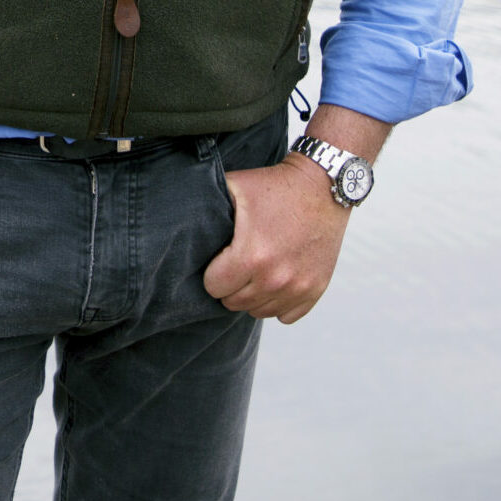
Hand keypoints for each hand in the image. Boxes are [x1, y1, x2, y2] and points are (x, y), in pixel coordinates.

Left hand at [201, 153, 349, 323]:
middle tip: (238, 262)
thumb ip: (206, 206)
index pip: (214, 287)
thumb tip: (178, 219)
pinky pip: (285, 316)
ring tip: (257, 269)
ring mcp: (298, 287)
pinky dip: (279, 302)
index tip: (221, 258)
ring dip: (254, 295)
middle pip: (234, 303)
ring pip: (259, 311)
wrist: (322, 185)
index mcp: (251, 257)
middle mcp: (275, 279)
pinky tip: (277, 279)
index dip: (213, 272)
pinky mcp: (315, 290)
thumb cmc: (274, 185)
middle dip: (231, 285)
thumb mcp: (235, 186)